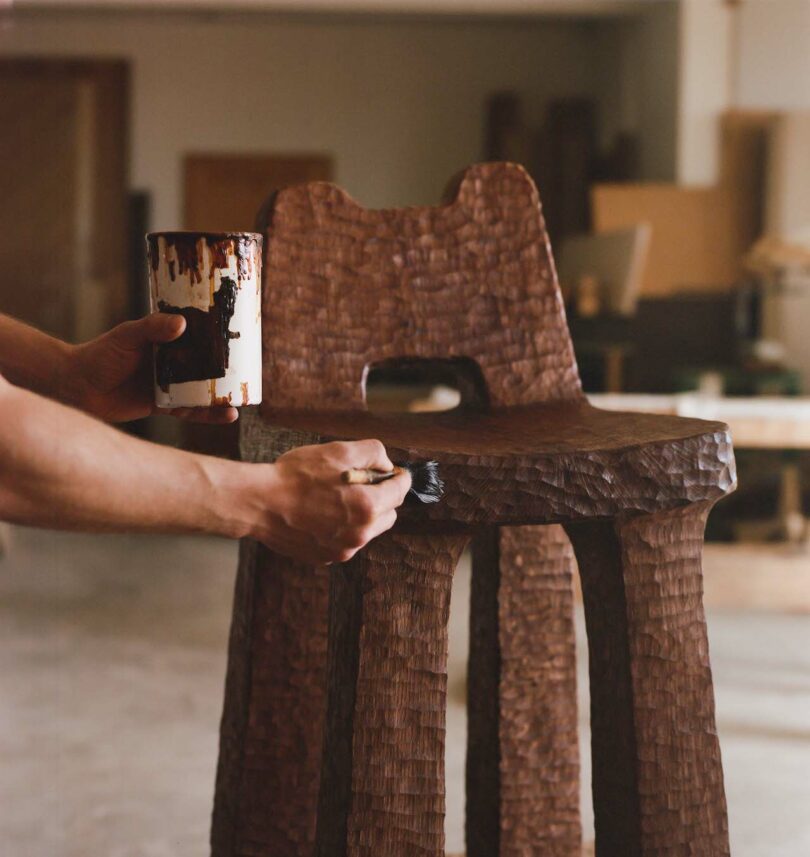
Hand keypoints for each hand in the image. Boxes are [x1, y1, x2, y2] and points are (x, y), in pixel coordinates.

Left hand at [67, 314, 238, 423]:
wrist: (78, 387)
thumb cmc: (100, 355)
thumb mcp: (127, 336)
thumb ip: (153, 329)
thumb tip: (182, 324)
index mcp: (167, 341)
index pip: (199, 337)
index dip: (220, 337)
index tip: (243, 336)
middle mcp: (172, 363)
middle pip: (207, 366)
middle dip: (229, 370)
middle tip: (251, 371)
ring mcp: (170, 385)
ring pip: (204, 391)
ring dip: (223, 396)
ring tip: (242, 400)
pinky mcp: (165, 405)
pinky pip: (192, 411)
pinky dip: (209, 414)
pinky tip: (226, 416)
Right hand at [246, 440, 410, 563]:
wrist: (259, 502)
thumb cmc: (297, 475)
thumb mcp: (338, 451)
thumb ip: (373, 453)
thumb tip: (386, 465)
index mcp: (368, 506)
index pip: (401, 490)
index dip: (399, 476)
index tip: (392, 472)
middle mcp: (360, 533)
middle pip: (389, 514)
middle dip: (382, 497)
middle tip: (363, 482)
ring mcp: (344, 549)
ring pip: (368, 530)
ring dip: (362, 514)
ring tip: (337, 498)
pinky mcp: (327, 557)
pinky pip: (347, 541)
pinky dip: (343, 528)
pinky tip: (322, 513)